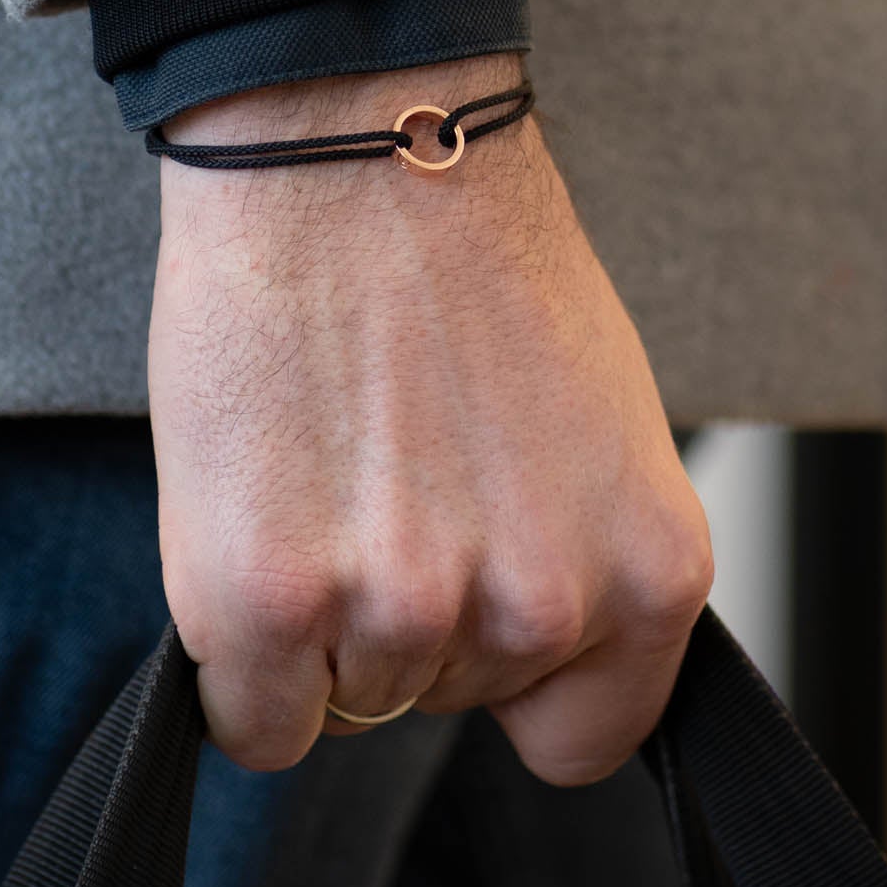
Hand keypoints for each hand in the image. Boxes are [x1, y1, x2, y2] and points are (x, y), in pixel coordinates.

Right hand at [147, 52, 712, 784]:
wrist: (354, 148)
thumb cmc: (471, 266)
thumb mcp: (600, 431)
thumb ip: (579, 560)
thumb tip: (525, 650)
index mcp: (646, 570)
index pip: (587, 738)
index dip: (517, 685)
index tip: (474, 618)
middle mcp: (540, 608)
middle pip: (447, 711)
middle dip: (407, 624)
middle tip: (380, 485)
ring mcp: (404, 611)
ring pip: (346, 710)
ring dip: (320, 629)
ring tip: (320, 478)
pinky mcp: (270, 601)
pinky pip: (254, 725)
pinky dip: (240, 666)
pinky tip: (254, 539)